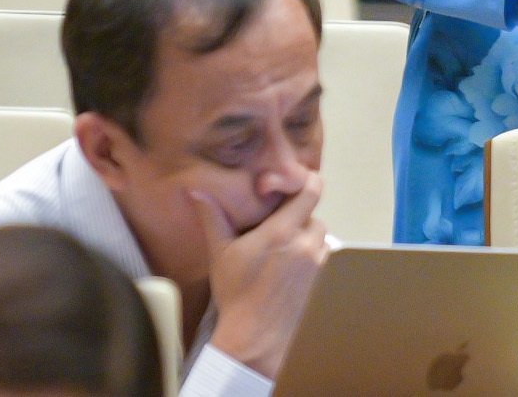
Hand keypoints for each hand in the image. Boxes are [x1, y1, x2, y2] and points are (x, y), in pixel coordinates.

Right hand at [190, 176, 329, 378]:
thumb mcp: (220, 253)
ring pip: (318, 233)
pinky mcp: (321, 277)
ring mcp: (317, 261)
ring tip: (279, 247)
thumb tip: (195, 191)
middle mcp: (305, 242)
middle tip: (274, 223)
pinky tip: (287, 265)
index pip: (312, 190)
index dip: (305, 180)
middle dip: (296, 213)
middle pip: (312, 212)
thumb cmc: (235, 294)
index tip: (289, 183)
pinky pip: (321, 253)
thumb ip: (213, 218)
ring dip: (304, 233)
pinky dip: (308, 252)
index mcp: (282, 231)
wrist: (255, 337)